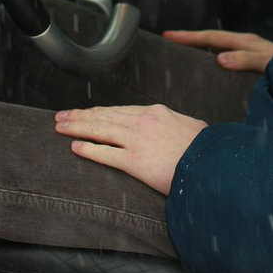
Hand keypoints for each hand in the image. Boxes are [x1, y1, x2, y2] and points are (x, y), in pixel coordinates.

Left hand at [55, 104, 206, 195]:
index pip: (120, 110)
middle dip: (80, 115)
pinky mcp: (134, 161)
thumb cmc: (206, 148)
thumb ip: (175, 124)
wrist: (212, 162)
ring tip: (60, 126)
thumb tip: (175, 126)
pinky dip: (88, 149)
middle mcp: (143, 122)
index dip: (99, 110)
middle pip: (104, 115)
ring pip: (99, 129)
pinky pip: (105, 154)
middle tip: (61, 116)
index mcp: (156, 112)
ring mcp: (137, 140)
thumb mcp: (191, 127)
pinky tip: (75, 146)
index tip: (85, 112)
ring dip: (76, 127)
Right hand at [163, 28, 272, 72]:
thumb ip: (247, 59)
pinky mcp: (252, 65)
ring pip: (219, 48)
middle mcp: (246, 45)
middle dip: (191, 40)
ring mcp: (249, 54)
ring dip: (202, 50)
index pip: (211, 37)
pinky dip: (213, 61)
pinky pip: (227, 60)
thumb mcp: (268, 62)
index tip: (168, 36)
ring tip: (183, 54)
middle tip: (169, 41)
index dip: (189, 37)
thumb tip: (220, 58)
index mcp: (245, 42)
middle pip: (212, 40)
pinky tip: (209, 71)